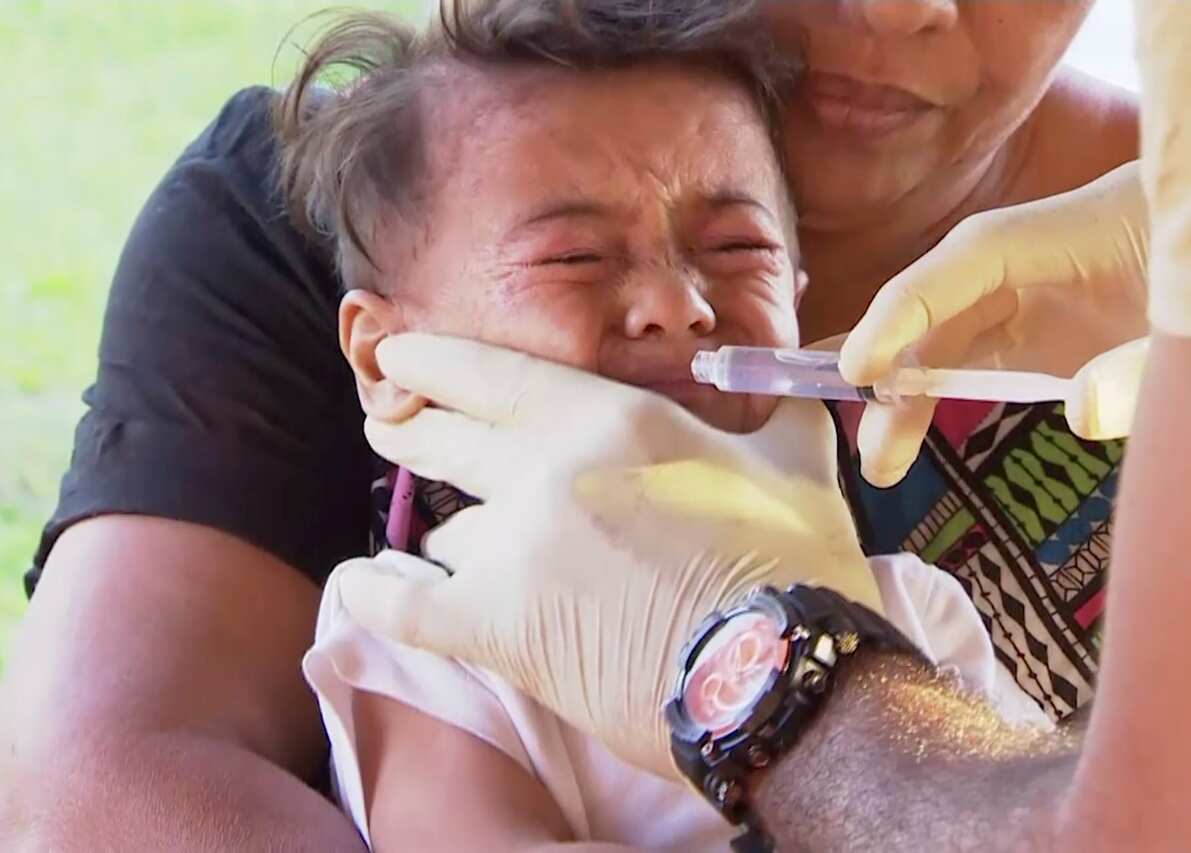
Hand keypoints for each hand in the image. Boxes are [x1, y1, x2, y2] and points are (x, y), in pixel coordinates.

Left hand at [335, 333, 883, 780]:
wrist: (784, 677)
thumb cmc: (796, 569)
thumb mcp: (797, 467)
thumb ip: (777, 413)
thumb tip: (794, 380)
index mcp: (612, 419)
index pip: (492, 374)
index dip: (432, 359)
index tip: (395, 352)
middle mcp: (549, 471)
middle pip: (448, 438)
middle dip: (410, 427)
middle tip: (388, 423)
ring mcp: (518, 550)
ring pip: (446, 530)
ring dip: (445, 534)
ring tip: (440, 542)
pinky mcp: (502, 629)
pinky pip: (408, 608)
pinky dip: (376, 597)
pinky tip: (357, 585)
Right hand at [836, 162, 1149, 485]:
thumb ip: (1148, 367)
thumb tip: (1078, 413)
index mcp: (1062, 236)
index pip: (964, 265)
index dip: (905, 312)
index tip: (862, 369)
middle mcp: (1033, 266)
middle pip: (943, 310)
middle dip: (897, 372)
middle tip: (871, 448)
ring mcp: (1039, 303)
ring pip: (953, 343)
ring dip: (913, 397)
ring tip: (885, 463)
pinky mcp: (1049, 338)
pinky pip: (983, 365)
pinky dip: (947, 396)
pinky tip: (919, 436)